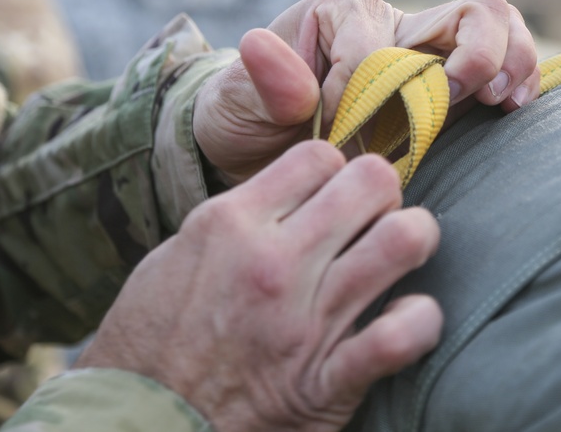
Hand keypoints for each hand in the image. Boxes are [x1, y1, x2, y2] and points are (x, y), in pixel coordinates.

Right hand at [76, 141, 442, 431]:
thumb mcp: (182, 251)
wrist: (141, 423)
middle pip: (371, 181)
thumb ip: (243, 212)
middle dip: (381, 192)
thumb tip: (300, 184)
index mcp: (231, 223)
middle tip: (372, 216)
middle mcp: (273, 263)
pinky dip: (419, 321)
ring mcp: (305, 321)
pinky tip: (409, 315)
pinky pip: (402, 336)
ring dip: (414, 237)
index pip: (320, 155)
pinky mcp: (327, 380)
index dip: (335, 169)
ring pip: (402, 239)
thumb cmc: (155, 337)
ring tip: (401, 251)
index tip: (333, 191)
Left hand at [194, 0, 539, 182]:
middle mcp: (396, 21)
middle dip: (474, 55)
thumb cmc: (249, 116)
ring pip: (496, 25)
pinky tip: (515, 104)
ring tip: (504, 99)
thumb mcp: (236, 103)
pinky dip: (520, 76)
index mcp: (344, 12)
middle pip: (467, 10)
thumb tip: (260, 45)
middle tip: (458, 96)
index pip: (377, 49)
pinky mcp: (451, 83)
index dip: (361, 99)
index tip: (334, 137)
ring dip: (509, 59)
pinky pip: (505, 59)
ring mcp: (430, 50)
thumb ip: (263, 83)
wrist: (261, 143)